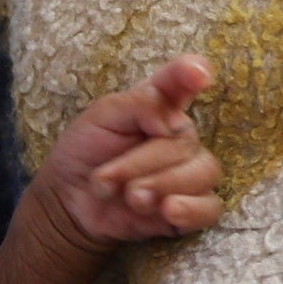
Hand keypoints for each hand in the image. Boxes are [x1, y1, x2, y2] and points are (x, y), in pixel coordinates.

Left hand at [39, 55, 220, 245]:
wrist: (72, 201)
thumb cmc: (86, 152)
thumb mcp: (99, 118)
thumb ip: (136, 105)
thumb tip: (169, 120)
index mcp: (160, 105)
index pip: (180, 81)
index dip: (191, 73)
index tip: (197, 74)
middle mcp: (181, 135)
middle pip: (183, 143)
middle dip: (138, 165)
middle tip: (104, 179)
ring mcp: (191, 171)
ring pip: (202, 173)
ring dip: (159, 186)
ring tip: (130, 197)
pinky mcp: (192, 208)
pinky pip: (210, 208)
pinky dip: (189, 209)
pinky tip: (167, 210)